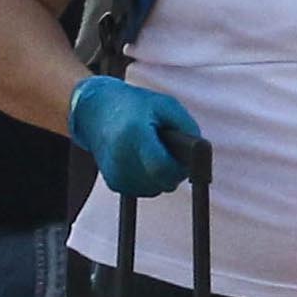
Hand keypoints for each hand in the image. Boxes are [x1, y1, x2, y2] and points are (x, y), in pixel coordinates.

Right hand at [68, 77, 206, 197]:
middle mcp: (120, 157)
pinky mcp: (114, 183)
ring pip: (157, 188)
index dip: (181, 168)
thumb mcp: (167, 106)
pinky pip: (146, 190)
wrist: (96, 111)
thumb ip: (188, 128)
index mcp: (134, 135)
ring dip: (163, 175)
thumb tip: (201, 156)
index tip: (189, 160)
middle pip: (163, 181)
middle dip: (175, 170)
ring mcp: (115, 173)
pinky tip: (144, 160)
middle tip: (172, 150)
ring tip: (155, 151)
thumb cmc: (137, 106)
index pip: (162, 168)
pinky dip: (151, 179)